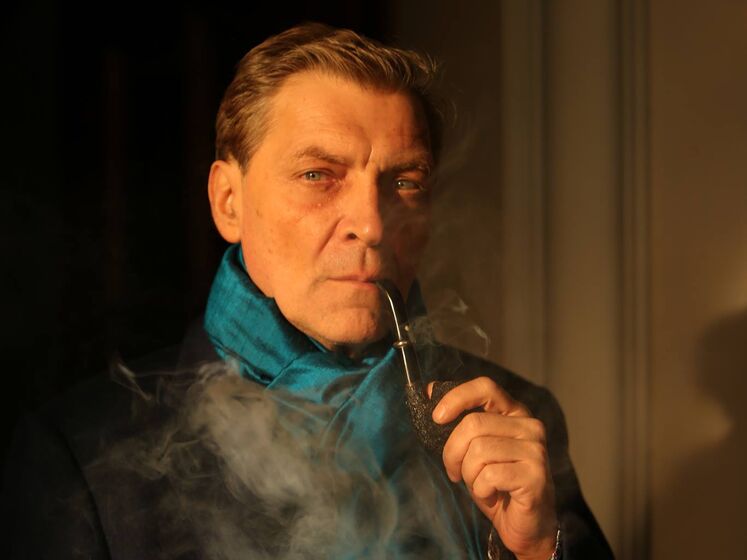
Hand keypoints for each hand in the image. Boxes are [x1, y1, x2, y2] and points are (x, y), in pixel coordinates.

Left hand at [430, 377, 557, 559]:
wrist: (524, 525)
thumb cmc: (496, 485)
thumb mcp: (473, 449)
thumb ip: (458, 423)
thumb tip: (427, 392)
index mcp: (514, 413)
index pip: (485, 388)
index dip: (457, 397)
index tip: (437, 417)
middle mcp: (529, 426)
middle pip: (473, 424)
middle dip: (453, 452)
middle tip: (454, 471)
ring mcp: (535, 450)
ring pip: (478, 451)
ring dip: (468, 474)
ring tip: (481, 485)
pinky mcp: (535, 475)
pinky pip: (489, 475)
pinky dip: (481, 489)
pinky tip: (493, 495)